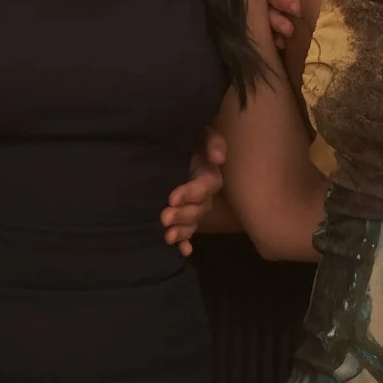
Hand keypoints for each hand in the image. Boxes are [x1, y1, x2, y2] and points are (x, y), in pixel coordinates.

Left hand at [161, 133, 227, 254]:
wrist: (167, 146)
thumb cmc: (185, 136)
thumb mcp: (200, 131)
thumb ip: (211, 141)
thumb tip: (218, 159)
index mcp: (207, 173)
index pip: (205, 185)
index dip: (191, 193)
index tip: (172, 198)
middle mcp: (202, 193)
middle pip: (200, 208)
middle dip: (183, 215)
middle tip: (164, 217)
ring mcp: (193, 206)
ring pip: (193, 222)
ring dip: (183, 231)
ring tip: (168, 236)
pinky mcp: (182, 215)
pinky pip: (188, 232)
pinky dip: (185, 242)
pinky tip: (182, 251)